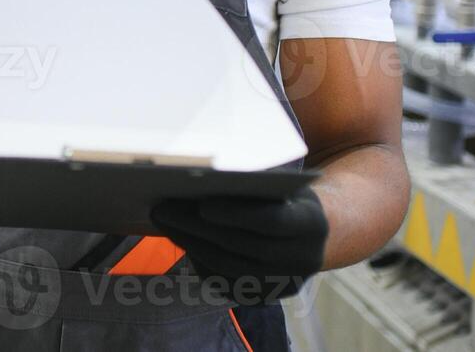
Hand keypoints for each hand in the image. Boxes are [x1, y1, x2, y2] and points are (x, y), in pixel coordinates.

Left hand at [150, 185, 327, 303]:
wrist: (312, 237)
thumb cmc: (287, 199)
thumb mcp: (280, 185)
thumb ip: (252, 184)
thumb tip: (201, 176)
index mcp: (310, 224)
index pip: (271, 221)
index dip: (236, 214)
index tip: (202, 204)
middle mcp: (302, 259)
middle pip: (241, 246)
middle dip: (196, 227)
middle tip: (162, 209)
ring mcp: (283, 284)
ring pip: (228, 268)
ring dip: (190, 243)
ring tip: (164, 221)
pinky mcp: (264, 298)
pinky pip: (225, 283)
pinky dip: (199, 261)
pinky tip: (180, 239)